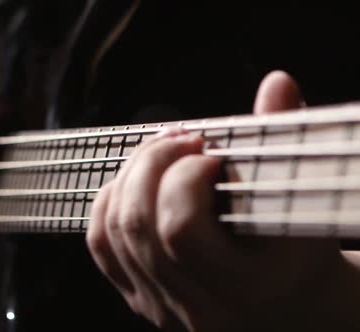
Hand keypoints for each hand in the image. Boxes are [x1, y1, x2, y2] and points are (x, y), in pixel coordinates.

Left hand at [86, 71, 351, 330]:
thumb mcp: (299, 203)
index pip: (180, 227)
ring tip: (163, 152)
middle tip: (183, 140)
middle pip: (137, 223)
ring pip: (113, 230)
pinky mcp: (138, 295)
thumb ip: (281, 143)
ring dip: (130, 175)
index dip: (185, 177)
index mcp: (242, 288)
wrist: (285, 304)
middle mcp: (193, 304)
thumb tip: (276, 85)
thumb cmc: (295, 256)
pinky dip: (109, 201)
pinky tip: (134, 181)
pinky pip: (101, 244)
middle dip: (153, 163)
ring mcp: (159, 304)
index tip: (210, 155)